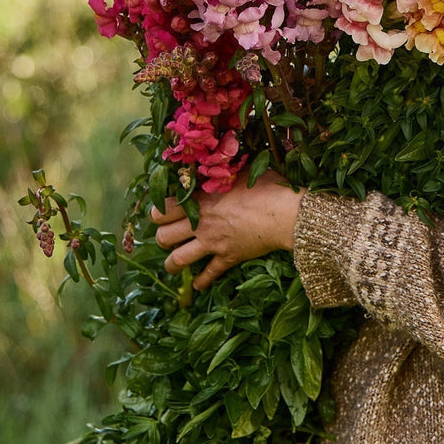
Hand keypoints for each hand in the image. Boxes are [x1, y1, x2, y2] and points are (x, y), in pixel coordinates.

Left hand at [150, 170, 303, 290]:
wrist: (286, 214)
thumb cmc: (266, 187)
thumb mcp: (241, 171)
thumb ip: (223, 172)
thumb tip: (219, 158)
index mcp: (200, 202)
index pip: (162, 211)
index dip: (157, 213)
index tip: (161, 212)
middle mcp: (201, 225)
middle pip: (164, 238)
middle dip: (161, 238)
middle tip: (166, 236)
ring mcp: (213, 244)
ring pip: (179, 260)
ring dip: (171, 264)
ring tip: (171, 264)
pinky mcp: (229, 258)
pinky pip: (209, 274)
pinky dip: (201, 281)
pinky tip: (197, 285)